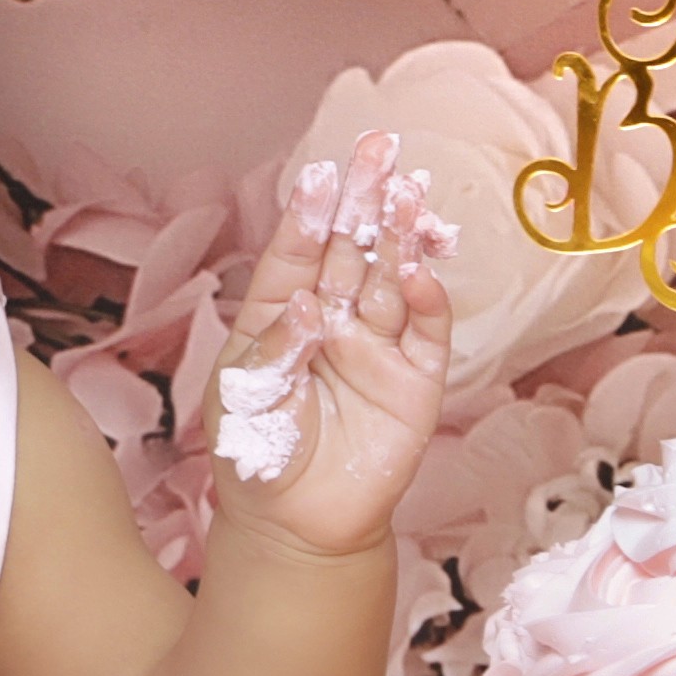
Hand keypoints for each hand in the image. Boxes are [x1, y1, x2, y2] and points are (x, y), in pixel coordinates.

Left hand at [201, 132, 454, 560]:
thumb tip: (310, 307)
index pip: (297, 251)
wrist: (295, 526)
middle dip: (365, 200)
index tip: (322, 174)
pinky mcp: (414, 383)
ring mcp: (376, 348)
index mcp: (282, 312)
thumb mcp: (246, 397)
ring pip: (394, 280)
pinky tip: (424, 271)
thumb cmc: (257, 454)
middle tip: (380, 149)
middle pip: (352, 249)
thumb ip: (277, 348)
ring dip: (401, 238)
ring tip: (409, 193)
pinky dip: (429, 303)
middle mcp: (333, 319)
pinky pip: (426, 335)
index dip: (310, 213)